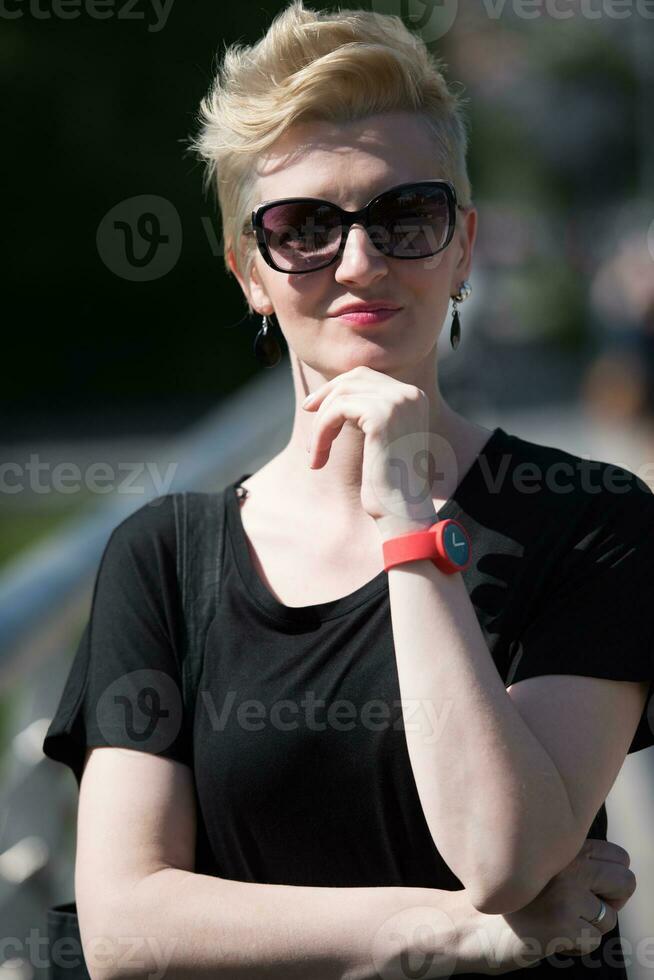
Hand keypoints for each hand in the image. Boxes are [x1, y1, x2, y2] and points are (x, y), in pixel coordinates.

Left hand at [302, 365, 437, 531]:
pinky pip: (336, 411)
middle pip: (354, 377)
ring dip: (321, 423)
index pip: (366, 376)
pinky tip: (318, 458)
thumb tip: (333, 392)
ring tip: (315, 452)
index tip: (315, 406)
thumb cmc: (389, 483)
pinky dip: (321, 432)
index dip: (337, 387)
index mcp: (414, 397)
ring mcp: (397, 402)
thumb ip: (368, 412)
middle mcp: (410, 394)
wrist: (402, 511)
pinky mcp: (381, 416)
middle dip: (327, 394)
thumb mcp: (382, 438)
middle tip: (307, 411)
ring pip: (341, 395)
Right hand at [473, 837, 635, 973]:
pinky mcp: (563, 923)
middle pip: (626, 882)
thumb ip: (576, 863)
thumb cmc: (513, 900)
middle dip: (611, 903)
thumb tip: (620, 879)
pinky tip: (547, 935)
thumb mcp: (542, 868)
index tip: (587, 891)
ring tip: (554, 921)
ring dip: (587, 929)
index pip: (620, 857)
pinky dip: (574, 946)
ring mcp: (567, 892)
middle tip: (580, 910)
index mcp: (564, 845)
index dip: (610, 880)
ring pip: (609, 918)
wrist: (473, 925)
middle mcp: (568, 862)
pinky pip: (592, 942)